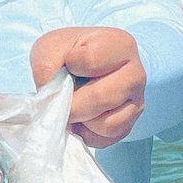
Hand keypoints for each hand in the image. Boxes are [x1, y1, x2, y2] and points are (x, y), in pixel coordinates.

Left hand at [31, 27, 145, 146]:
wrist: (85, 70)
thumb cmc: (70, 55)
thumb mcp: (51, 47)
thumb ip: (46, 65)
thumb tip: (51, 97)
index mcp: (120, 45)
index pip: (91, 60)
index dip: (71, 65)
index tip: (69, 63)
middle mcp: (136, 74)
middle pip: (101, 97)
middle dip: (72, 104)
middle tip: (60, 100)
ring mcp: (137, 101)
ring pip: (108, 123)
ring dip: (82, 120)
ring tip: (73, 108)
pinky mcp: (129, 124)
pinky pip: (108, 137)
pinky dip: (89, 132)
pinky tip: (82, 119)